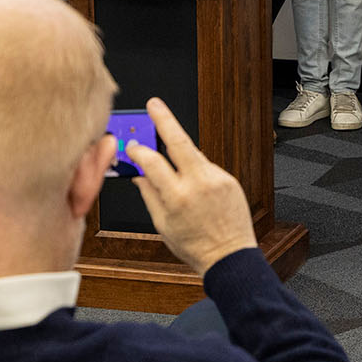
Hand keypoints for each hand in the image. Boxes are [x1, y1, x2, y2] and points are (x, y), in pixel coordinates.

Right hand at [125, 97, 258, 274]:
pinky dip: (196, 169)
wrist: (230, 255)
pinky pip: (206, 167)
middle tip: (154, 105)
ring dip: (179, 149)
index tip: (132, 146)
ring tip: (167, 151)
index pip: (152, 162)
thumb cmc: (195, 246)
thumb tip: (139, 175)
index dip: (138, 150)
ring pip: (193, 153)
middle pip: (179, 141)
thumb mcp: (163, 225)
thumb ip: (149, 195)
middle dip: (164, 120)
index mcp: (177, 197)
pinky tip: (192, 183)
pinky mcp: (229, 179)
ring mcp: (217, 179)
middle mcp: (199, 184)